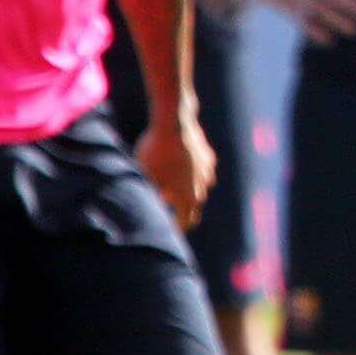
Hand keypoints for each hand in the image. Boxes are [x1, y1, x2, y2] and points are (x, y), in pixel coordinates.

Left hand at [139, 104, 211, 230]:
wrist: (174, 124)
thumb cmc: (155, 155)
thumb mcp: (146, 179)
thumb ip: (151, 197)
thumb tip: (146, 209)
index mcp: (188, 198)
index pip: (186, 222)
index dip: (176, 228)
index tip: (166, 230)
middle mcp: (202, 188)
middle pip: (194, 207)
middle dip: (182, 211)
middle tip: (166, 211)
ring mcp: (208, 172)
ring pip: (199, 188)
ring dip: (187, 191)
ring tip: (170, 186)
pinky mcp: (208, 157)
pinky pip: (201, 172)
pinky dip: (191, 175)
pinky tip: (178, 167)